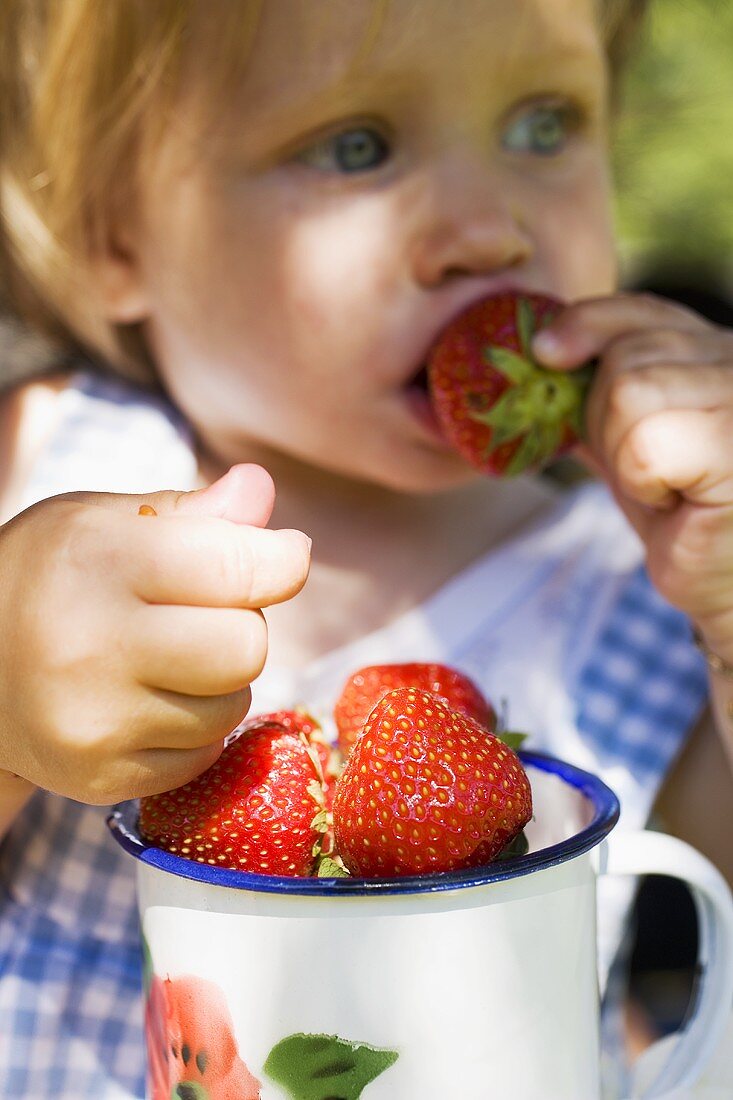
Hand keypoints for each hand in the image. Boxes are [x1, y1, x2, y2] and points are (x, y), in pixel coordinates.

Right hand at [0, 464, 310, 802]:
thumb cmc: (50, 578)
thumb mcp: (104, 520)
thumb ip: (193, 511)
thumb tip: (261, 488)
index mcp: (99, 561)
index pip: (244, 568)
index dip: (282, 559)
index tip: (279, 556)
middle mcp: (91, 646)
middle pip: (248, 647)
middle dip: (241, 624)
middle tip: (199, 614)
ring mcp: (95, 723)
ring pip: (234, 705)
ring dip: (221, 680)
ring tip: (167, 658)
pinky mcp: (102, 779)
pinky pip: (205, 754)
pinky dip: (195, 727)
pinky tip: (150, 700)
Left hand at [533, 293, 732, 656]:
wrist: (725, 580)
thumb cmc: (683, 513)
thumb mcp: (629, 441)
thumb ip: (597, 397)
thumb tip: (539, 355)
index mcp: (714, 350)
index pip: (641, 311)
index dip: (588, 325)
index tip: (546, 352)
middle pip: (622, 360)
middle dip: (606, 425)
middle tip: (644, 471)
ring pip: (629, 394)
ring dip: (626, 457)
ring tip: (665, 485)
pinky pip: (647, 445)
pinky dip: (645, 483)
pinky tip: (680, 501)